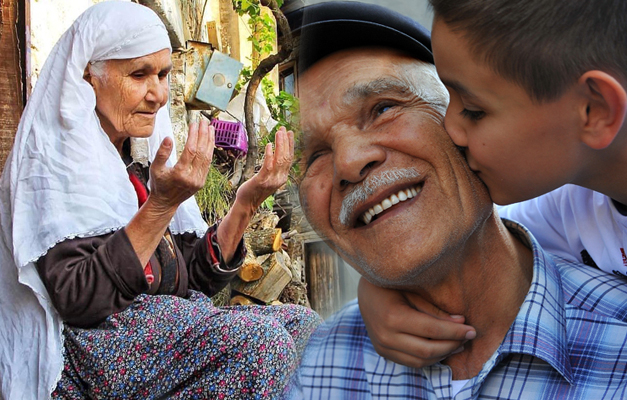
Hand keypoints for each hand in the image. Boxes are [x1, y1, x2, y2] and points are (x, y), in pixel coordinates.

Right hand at [149, 119, 214, 209]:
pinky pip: (208, 164)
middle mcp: (192, 177)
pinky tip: (210, 141)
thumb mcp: (155, 168)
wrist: (166, 202)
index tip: (194, 124)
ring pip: (207, 157)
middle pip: (201, 152)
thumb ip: (161, 153)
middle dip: (204, 135)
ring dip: (210, 141)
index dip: (194, 135)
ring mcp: (199, 180)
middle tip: (204, 122)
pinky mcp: (202, 181)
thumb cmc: (159, 184)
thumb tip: (168, 138)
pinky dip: (210, 151)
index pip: (190, 150)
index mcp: (180, 173)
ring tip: (210, 128)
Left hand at [236, 126, 293, 210]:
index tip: (290, 133)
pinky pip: (268, 165)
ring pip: (279, 159)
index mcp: (282, 177)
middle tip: (283, 128)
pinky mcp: (262, 180)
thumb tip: (274, 154)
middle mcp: (280, 178)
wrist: (247, 204)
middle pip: (286, 157)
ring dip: (280, 144)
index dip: (291, 145)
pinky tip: (268, 145)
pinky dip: (269, 154)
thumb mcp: (268, 178)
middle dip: (286, 141)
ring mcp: (271, 180)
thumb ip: (273, 168)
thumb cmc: (254, 190)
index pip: (289, 158)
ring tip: (279, 132)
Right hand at [358, 277, 475, 367]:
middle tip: (468, 336)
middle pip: (427, 349)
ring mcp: (382, 346)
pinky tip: (441, 348)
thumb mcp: (412, 292)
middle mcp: (385, 336)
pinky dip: (429, 358)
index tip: (472, 329)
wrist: (364, 291)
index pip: (432, 330)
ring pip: (420, 360)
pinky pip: (410, 362)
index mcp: (393, 317)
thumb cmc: (390, 285)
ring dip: (443, 354)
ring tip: (458, 343)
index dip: (455, 332)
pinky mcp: (382, 352)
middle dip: (452, 345)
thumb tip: (461, 322)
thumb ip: (434, 310)